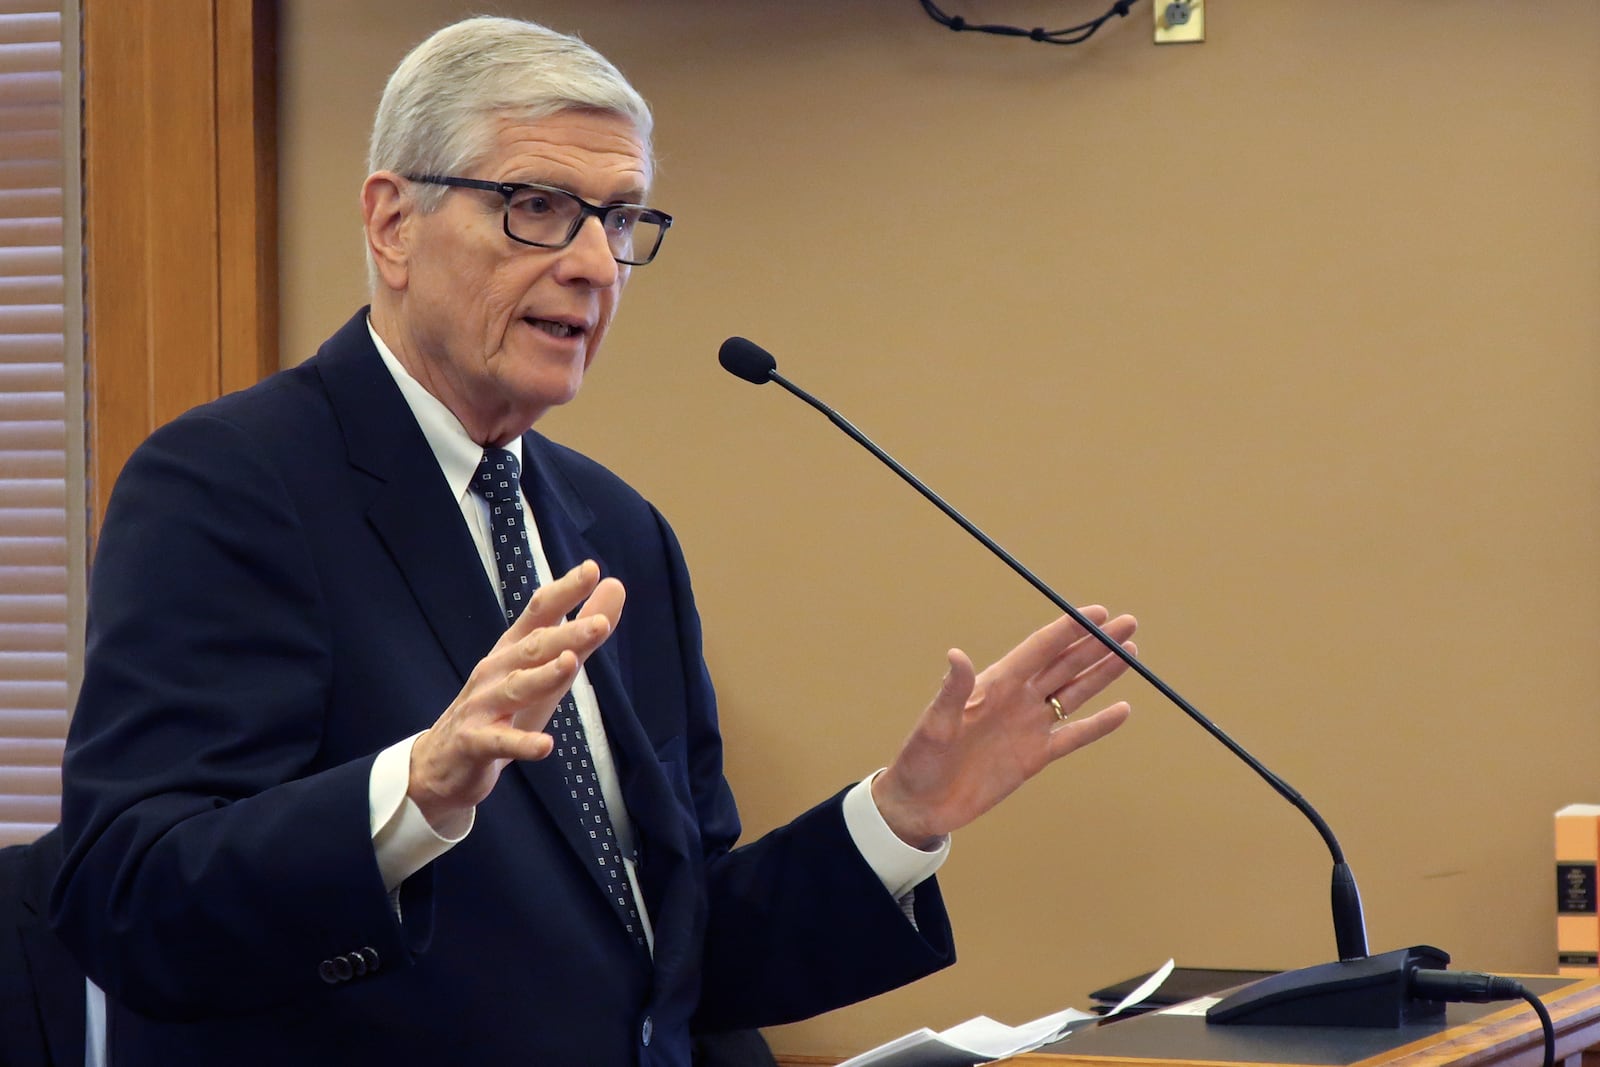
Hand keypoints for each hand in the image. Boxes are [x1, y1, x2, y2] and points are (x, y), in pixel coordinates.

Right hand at [408, 560, 624, 829]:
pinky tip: (544, 746)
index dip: (564, 591)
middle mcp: (497, 669)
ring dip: (543, 676)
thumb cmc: (501, 708)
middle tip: (601, 623)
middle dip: (568, 635)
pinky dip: (521, 743)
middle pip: (534, 648)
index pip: (539, 613)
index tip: (592, 570)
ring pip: (515, 688)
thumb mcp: (545, 670)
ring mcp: (482, 706)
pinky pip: (499, 742)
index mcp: (514, 649)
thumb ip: (580, 633)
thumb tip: (615, 586)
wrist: (442, 762)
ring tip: (571, 664)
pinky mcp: (474, 742)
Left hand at [872, 607, 1136, 848]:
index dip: (1068, 630)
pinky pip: (1074, 735)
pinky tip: (1122, 710)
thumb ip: (953, 691)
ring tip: (1130, 653)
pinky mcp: (1035, 756)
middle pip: (1065, 664)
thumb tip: (957, 654)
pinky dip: (1098, 724)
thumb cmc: (920, 760)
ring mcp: (1028, 726)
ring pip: (1074, 693)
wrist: (922, 804)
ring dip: (1101, 674)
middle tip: (1129, 624)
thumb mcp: (935, 724)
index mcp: (995, 684)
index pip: (1039, 649)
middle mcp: (1017, 699)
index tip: (1097, 612)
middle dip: (1096, 644)